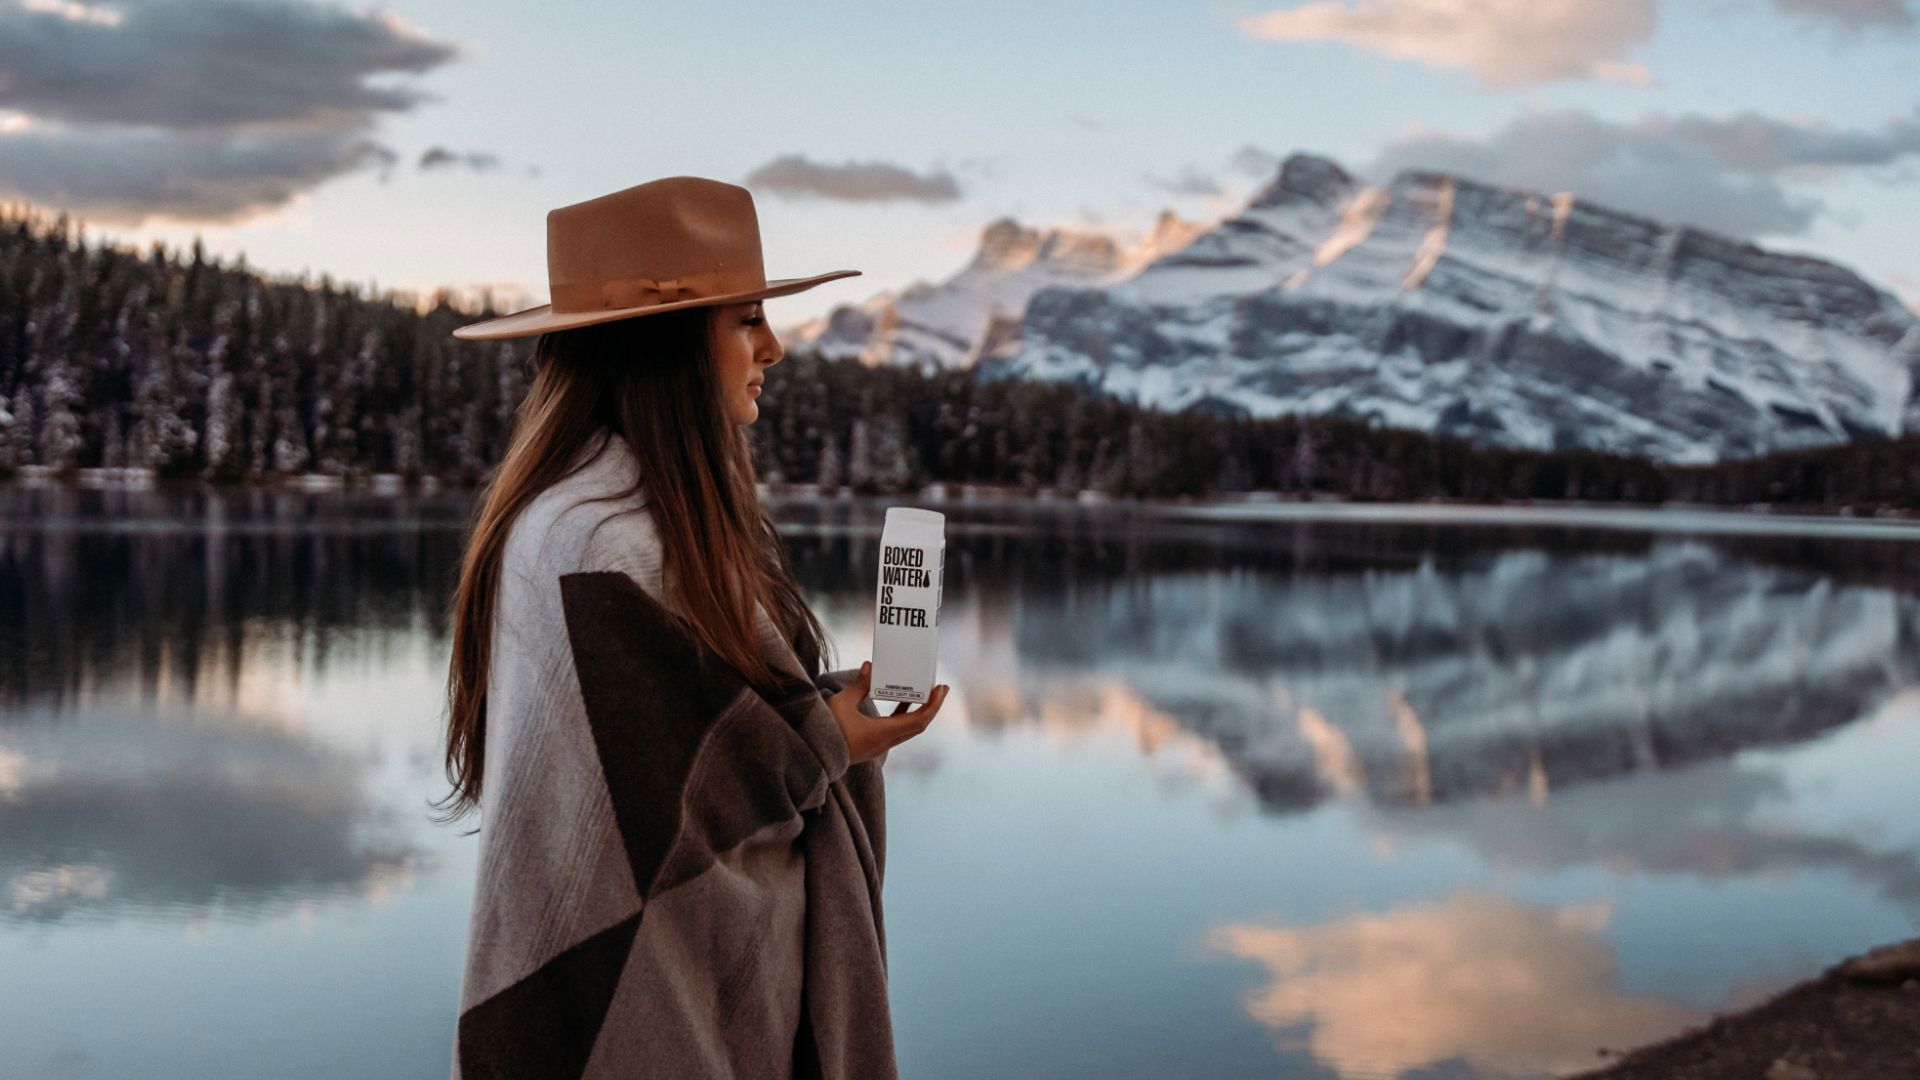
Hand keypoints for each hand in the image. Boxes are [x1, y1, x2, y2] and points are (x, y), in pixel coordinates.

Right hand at [827, 660, 947, 764]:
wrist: (812, 756)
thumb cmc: (826, 730)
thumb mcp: (842, 703)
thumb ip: (859, 685)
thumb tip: (869, 666)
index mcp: (883, 733)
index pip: (919, 720)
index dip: (934, 704)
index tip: (941, 688)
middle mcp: (885, 743)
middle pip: (917, 726)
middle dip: (931, 706)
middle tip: (939, 688)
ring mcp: (878, 747)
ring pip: (906, 729)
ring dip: (917, 711)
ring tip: (922, 692)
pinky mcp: (870, 746)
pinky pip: (895, 730)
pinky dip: (902, 716)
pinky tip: (899, 703)